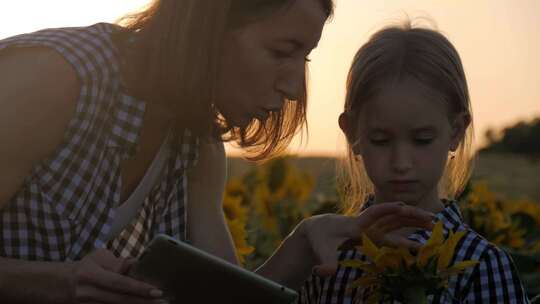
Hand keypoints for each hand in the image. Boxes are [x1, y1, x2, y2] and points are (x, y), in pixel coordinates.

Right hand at [68, 249, 166, 303]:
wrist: (59, 284)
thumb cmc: (86, 267)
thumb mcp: (98, 257)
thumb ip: (118, 262)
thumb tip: (138, 264)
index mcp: (90, 274)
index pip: (118, 283)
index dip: (138, 288)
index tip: (157, 291)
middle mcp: (87, 292)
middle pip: (120, 300)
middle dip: (143, 301)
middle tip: (164, 301)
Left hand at [299, 201, 434, 276]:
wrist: (318, 230)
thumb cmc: (319, 238)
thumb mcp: (320, 249)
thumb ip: (325, 262)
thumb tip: (325, 273)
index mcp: (355, 225)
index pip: (373, 214)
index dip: (387, 209)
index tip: (402, 206)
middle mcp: (367, 225)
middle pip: (392, 217)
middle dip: (411, 216)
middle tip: (432, 219)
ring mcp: (372, 230)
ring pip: (396, 224)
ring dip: (413, 223)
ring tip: (433, 225)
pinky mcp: (373, 237)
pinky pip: (394, 235)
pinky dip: (407, 237)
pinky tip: (420, 244)